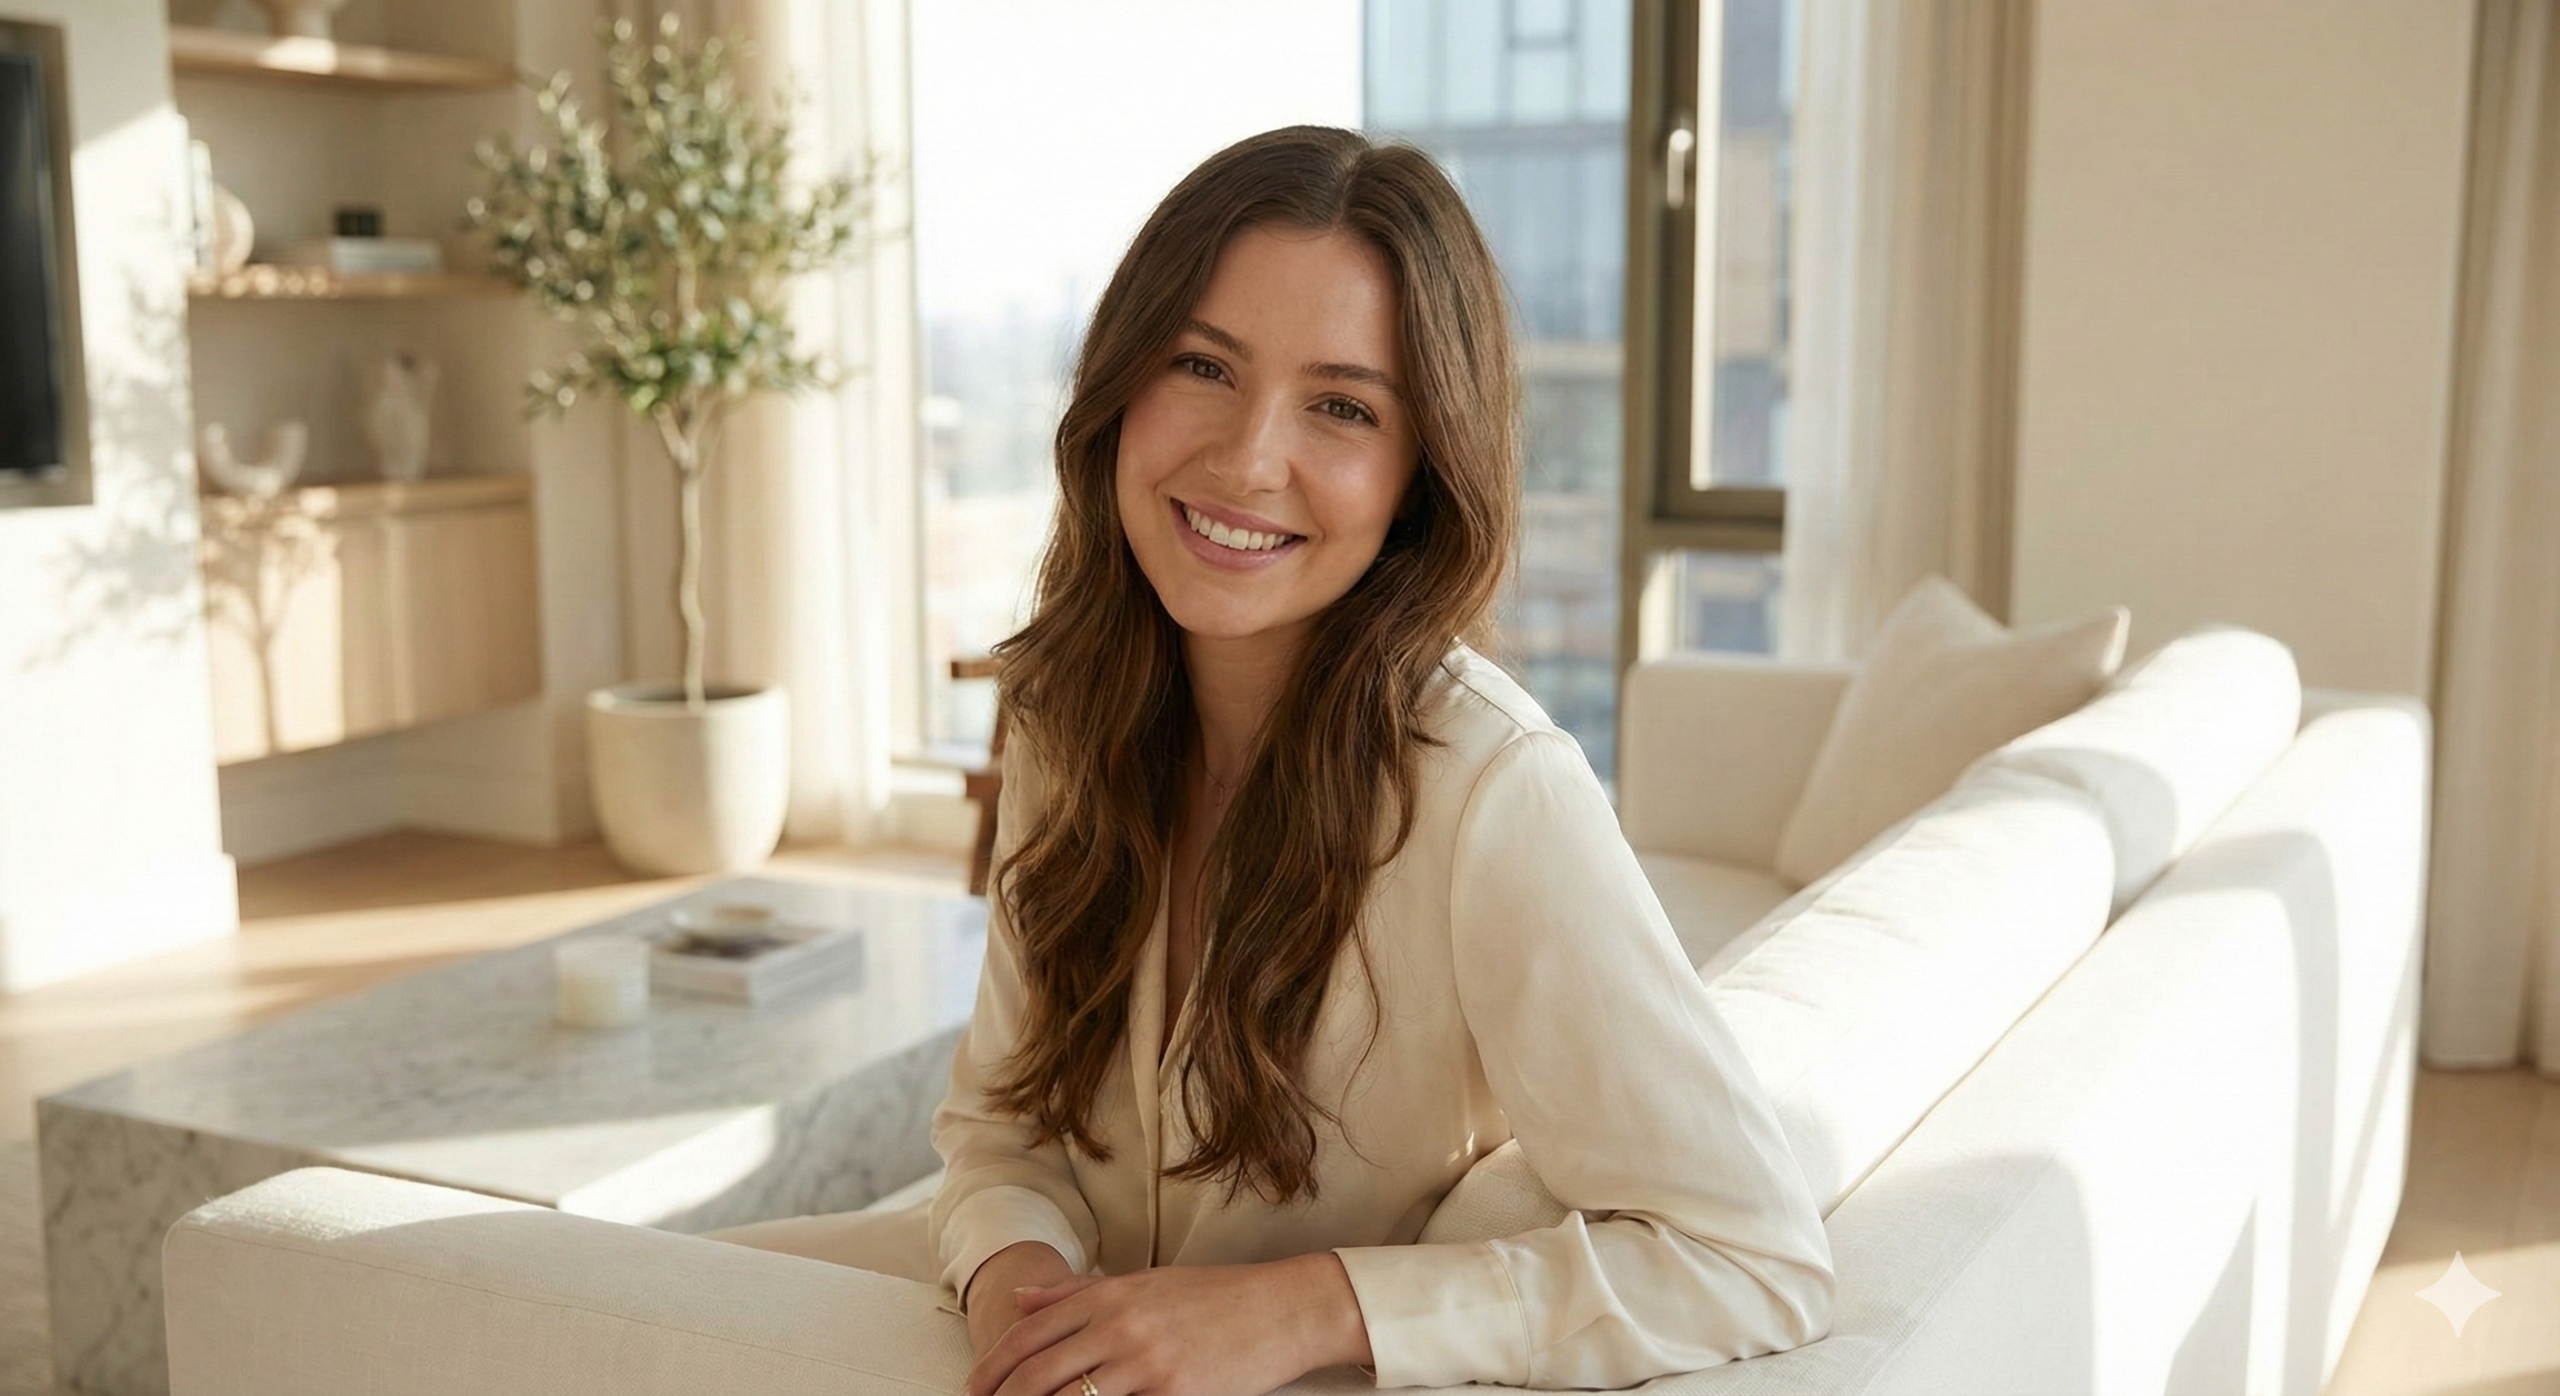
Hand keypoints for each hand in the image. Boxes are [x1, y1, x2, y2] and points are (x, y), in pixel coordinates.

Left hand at [963, 1252, 1371, 1395]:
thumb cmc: (1216, 1298)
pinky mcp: (1173, 1391)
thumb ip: (1080, 1292)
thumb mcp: (1145, 1283)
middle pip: (1037, 1372)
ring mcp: (1145, 1360)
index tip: (974, 1388)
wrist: (1282, 1309)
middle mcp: (1119, 1324)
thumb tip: (1022, 1300)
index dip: (993, 1366)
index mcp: (1110, 1295)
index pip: (1030, 1333)